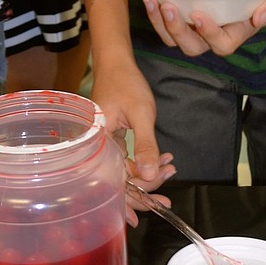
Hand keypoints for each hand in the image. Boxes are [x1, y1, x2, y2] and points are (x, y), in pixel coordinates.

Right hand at [91, 61, 174, 224]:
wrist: (116, 63)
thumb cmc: (126, 83)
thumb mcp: (141, 113)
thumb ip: (145, 145)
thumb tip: (151, 177)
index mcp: (98, 143)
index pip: (116, 179)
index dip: (137, 194)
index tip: (159, 201)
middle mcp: (96, 148)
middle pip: (117, 181)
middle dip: (144, 189)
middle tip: (168, 194)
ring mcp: (103, 145)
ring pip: (123, 171)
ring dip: (147, 175)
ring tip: (169, 170)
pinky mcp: (110, 140)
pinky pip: (124, 160)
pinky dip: (142, 163)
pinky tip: (161, 162)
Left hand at [141, 0, 265, 56]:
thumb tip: (260, 18)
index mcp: (237, 32)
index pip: (221, 44)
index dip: (209, 34)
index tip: (199, 14)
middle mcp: (214, 31)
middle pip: (192, 46)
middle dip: (177, 31)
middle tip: (169, 8)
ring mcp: (196, 22)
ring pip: (173, 36)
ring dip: (160, 22)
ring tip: (152, 1)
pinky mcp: (184, 8)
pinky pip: (165, 19)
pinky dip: (155, 11)